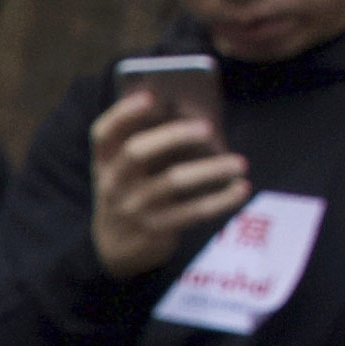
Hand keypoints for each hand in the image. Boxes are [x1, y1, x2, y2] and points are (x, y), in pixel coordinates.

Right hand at [87, 89, 255, 283]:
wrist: (114, 249)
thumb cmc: (130, 194)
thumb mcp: (126, 171)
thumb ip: (149, 145)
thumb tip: (196, 115)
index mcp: (104, 162)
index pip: (103, 133)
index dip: (124, 113)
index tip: (151, 96)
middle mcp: (112, 183)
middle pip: (136, 152)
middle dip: (173, 135)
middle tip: (208, 127)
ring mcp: (132, 208)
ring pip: (172, 182)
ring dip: (210, 169)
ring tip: (240, 163)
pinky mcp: (154, 230)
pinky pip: (192, 212)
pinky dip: (221, 200)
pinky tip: (241, 188)